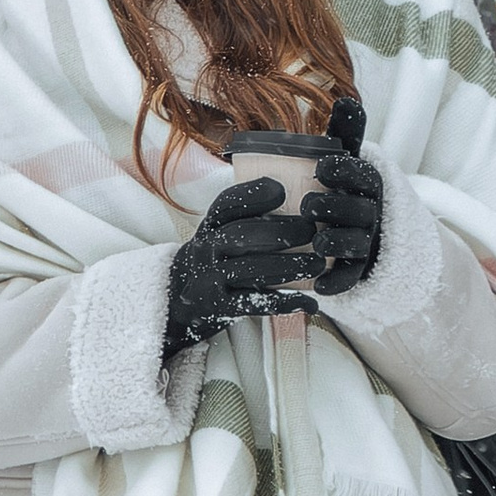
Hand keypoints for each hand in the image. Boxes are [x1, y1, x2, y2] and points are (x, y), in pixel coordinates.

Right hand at [164, 178, 313, 356]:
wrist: (179, 298)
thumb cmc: (215, 258)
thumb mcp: (218, 231)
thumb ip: (245, 214)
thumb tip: (289, 188)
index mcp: (210, 225)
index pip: (226, 203)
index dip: (253, 194)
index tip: (282, 191)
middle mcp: (207, 249)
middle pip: (241, 235)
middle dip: (280, 231)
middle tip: (312, 231)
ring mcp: (211, 279)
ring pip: (250, 269)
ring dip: (288, 266)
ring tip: (317, 264)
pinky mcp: (220, 307)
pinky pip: (254, 304)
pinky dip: (283, 303)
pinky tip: (309, 302)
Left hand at [303, 92, 380, 297]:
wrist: (366, 232)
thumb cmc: (346, 189)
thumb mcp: (348, 161)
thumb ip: (347, 134)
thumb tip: (345, 99)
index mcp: (368, 184)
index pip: (362, 175)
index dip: (345, 171)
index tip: (323, 167)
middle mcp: (371, 213)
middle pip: (358, 211)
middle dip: (336, 208)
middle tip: (310, 205)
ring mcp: (367, 243)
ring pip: (355, 243)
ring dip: (338, 243)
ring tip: (318, 242)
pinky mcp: (359, 270)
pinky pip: (351, 278)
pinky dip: (337, 282)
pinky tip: (319, 286)